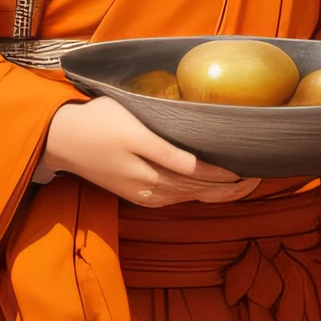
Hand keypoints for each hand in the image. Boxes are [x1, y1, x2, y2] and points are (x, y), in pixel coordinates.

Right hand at [35, 95, 261, 209]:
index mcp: (148, 158)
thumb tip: (197, 148)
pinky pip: (174, 201)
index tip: (246, 168)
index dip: (223, 173)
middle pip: (196, 189)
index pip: (195, 171)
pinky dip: (196, 197)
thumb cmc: (99, 118)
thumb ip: (164, 139)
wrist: (62, 140)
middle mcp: (148, 182)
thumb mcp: (132, 120)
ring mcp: (142, 193)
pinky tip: (212, 192)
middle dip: (229, 187)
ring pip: (187, 198)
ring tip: (243, 187)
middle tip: (258, 179)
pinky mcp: (137, 196)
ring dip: (216, 195)